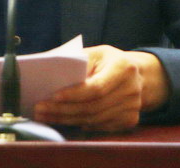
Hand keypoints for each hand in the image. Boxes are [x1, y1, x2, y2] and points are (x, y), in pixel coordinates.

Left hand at [33, 46, 168, 131]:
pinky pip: (99, 126)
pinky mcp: (130, 120)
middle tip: (40, 109)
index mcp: (123, 68)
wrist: (139, 76)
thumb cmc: (109, 62)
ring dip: (66, 119)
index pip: (96, 88)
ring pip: (93, 119)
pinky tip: (63, 120)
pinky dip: (79, 124)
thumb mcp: (96, 54)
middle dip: (63, 110)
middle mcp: (132, 89)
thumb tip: (49, 71)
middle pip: (92, 107)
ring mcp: (132, 108)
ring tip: (46, 115)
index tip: (53, 96)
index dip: (74, 94)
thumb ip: (77, 61)